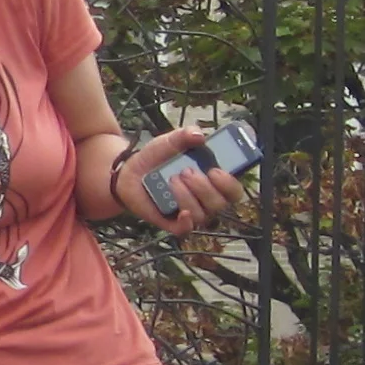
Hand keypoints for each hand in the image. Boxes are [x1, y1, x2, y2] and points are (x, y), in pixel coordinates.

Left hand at [119, 128, 243, 234]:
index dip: (229, 184)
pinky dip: (186, 222)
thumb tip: (199, 135)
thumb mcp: (170, 141)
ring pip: (202, 214)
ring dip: (188, 196)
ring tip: (172, 179)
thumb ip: (185, 135)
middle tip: (186, 171)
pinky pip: (186, 230)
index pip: (233, 190)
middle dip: (204, 187)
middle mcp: (205, 199)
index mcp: (212, 180)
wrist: (130, 171)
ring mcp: (190, 212)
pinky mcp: (172, 223)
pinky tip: (182, 212)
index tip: (215, 171)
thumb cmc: (157, 157)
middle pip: (219, 203)